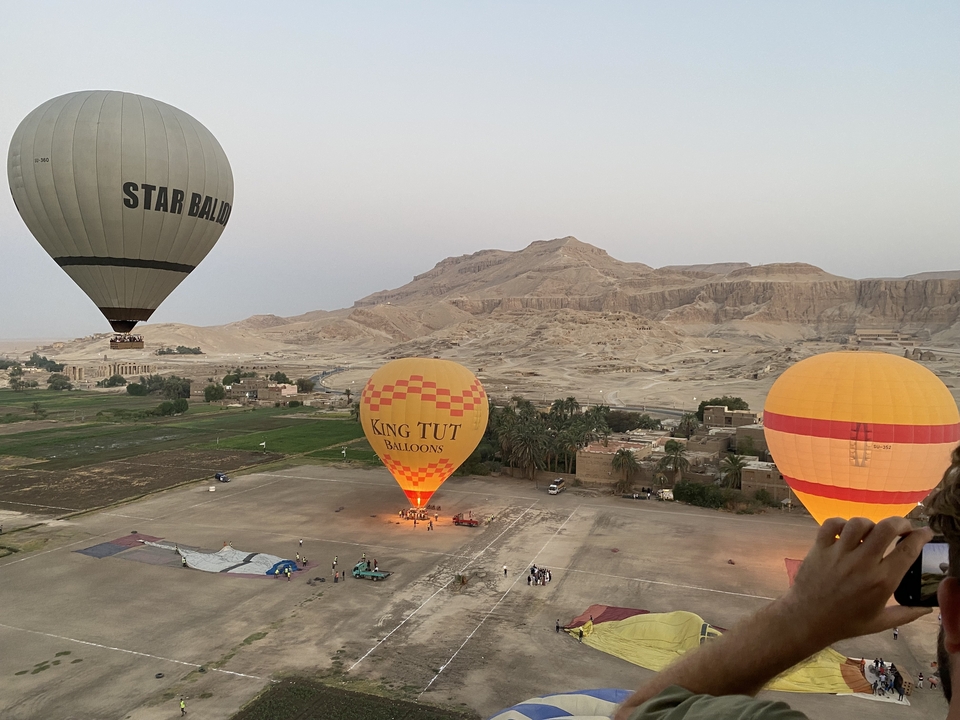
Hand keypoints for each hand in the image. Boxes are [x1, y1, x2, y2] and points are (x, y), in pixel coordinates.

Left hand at [778, 517, 932, 650]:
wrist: (808, 620)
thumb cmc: (846, 623)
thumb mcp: (881, 622)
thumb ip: (907, 613)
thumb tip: (927, 607)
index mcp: (882, 581)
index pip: (907, 550)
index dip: (921, 536)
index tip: (926, 532)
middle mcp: (862, 564)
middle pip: (886, 528)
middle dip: (900, 523)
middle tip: (902, 527)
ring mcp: (839, 554)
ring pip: (859, 523)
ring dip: (870, 524)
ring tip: (872, 532)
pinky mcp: (819, 548)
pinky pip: (831, 524)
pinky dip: (840, 523)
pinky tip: (845, 532)